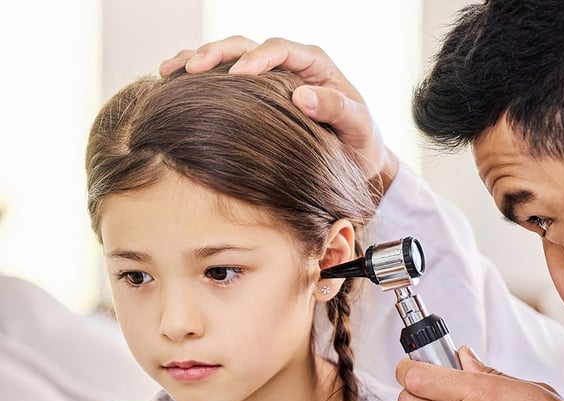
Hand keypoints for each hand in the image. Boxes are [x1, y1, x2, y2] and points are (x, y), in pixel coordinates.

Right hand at [159, 36, 397, 194]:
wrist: (356, 159)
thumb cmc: (361, 143)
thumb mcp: (359, 127)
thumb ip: (338, 109)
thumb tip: (302, 96)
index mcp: (314, 64)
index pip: (280, 49)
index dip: (257, 58)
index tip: (237, 75)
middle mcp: (288, 64)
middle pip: (246, 45)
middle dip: (217, 53)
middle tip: (191, 68)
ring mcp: (268, 77)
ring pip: (228, 56)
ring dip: (197, 59)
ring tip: (170, 71)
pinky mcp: (253, 94)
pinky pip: (221, 78)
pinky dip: (196, 78)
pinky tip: (172, 82)